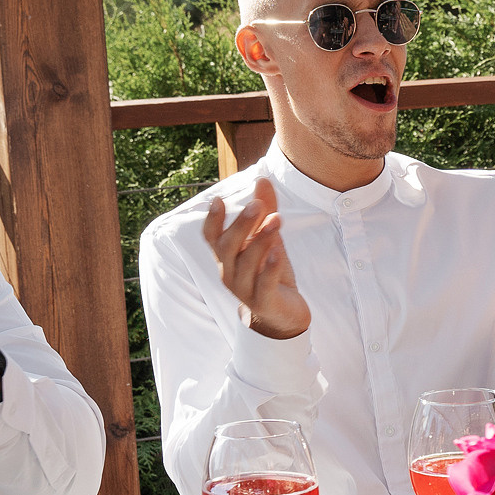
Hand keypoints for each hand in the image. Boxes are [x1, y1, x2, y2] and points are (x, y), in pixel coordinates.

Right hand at [201, 181, 309, 339]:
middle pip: (227, 247)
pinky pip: (264, 284)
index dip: (212, 220)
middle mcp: (230, 272)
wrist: (283, 316)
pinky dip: (270, 268)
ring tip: (276, 220)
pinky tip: (279, 251)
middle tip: (257, 204)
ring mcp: (245, 290)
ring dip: (260, 241)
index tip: (218, 200)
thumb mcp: (268, 240)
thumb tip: (262, 178)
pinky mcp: (264, 302)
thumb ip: (265, 211)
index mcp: (227, 257)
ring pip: (246, 264)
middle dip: (240, 225)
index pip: (211, 238)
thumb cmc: (270, 274)